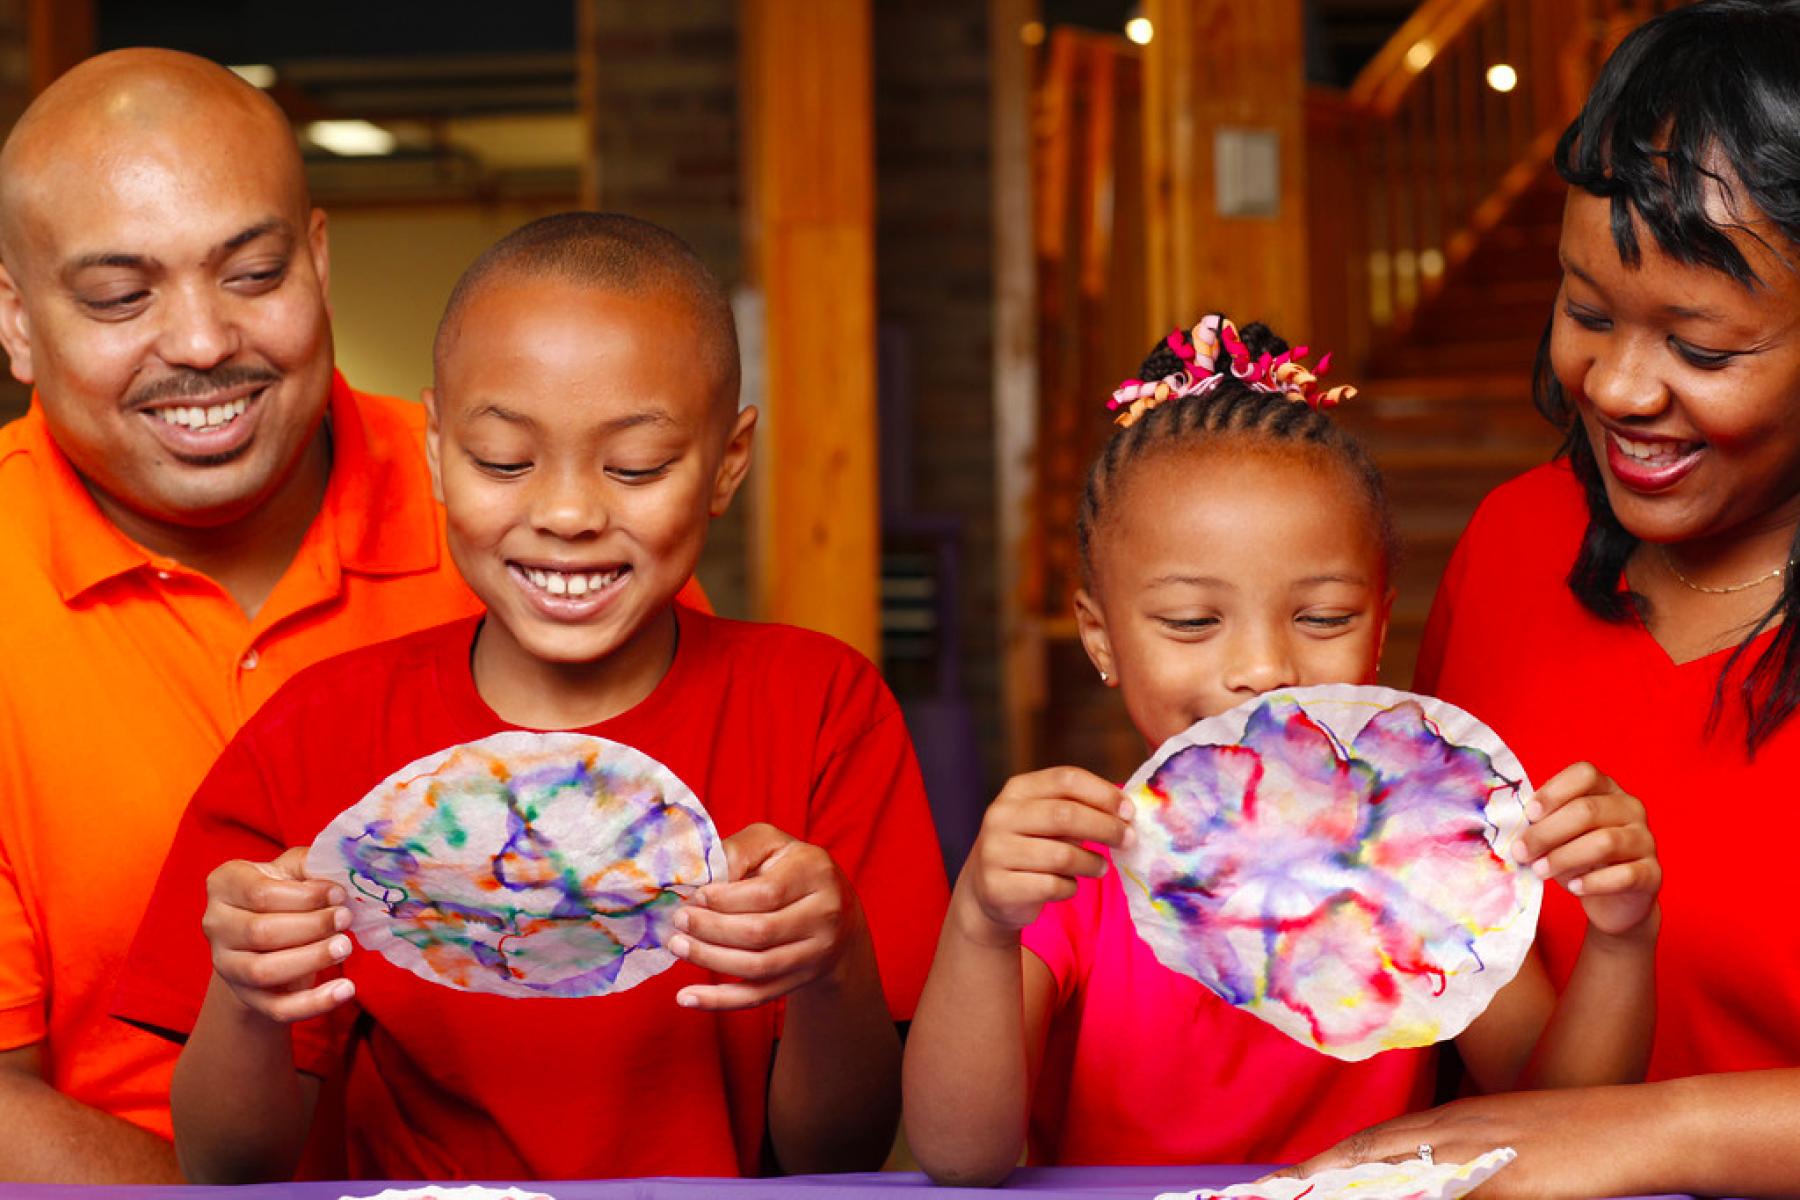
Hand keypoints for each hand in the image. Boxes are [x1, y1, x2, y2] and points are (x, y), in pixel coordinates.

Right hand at [201, 847, 355, 1023]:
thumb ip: (311, 864)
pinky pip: (278, 1008)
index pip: (259, 893)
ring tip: (345, 946)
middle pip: (260, 932)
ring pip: (264, 971)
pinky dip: (314, 1003)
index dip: (304, 896)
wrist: (268, 934)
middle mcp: (217, 926)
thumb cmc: (285, 892)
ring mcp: (228, 966)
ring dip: (311, 960)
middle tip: (346, 919)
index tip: (339, 895)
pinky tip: (345, 990)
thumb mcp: (293, 869)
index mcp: (224, 885)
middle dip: (311, 926)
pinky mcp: (248, 998)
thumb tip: (340, 867)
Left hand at [669, 823, 862, 1010]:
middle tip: (679, 921)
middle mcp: (825, 914)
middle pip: (761, 932)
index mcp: (815, 872)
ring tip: (679, 947)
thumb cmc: (789, 869)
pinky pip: (759, 995)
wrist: (833, 909)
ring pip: (758, 966)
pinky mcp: (803, 979)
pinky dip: (720, 1000)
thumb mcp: (769, 845)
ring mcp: (817, 952)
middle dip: (711, 929)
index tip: (694, 897)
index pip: (766, 893)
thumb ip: (738, 852)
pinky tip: (687, 997)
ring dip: (710, 960)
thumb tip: (699, 877)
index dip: (724, 899)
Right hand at [956, 766, 1131, 943]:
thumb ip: (1080, 809)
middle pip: (1066, 815)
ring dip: (1092, 863)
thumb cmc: (1032, 846)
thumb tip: (1127, 813)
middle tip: (1129, 840)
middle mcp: (1001, 816)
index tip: (1129, 811)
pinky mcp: (999, 887)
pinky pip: (1052, 886)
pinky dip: (1070, 888)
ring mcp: (995, 852)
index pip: (1066, 779)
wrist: (988, 890)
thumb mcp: (1048, 819)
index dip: (1103, 794)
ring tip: (1100, 867)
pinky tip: (1069, 885)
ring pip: (1062, 856)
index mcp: (1017, 790)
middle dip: (1106, 828)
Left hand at [1276, 1087, 1663, 1199]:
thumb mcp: (1509, 1155)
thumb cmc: (1584, 1140)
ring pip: (1392, 1168)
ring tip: (1293, 1196)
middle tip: (1260, 1193)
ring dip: (1343, 1185)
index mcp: (1450, 1122)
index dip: (1320, 1166)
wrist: (1646, 1127)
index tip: (1277, 1182)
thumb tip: (1420, 1185)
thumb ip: (1462, 1171)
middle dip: (1311, 1176)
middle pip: (1365, 1153)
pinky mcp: (1505, 1170)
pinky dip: (1403, 1192)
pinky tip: (1375, 1197)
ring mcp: (1476, 1146)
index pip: (1367, 1146)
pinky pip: (1444, 1187)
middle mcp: (1452, 1128)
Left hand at [1512, 762, 1659, 937]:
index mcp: (1606, 789)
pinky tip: (1574, 888)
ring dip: (1564, 857)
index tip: (1529, 814)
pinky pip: (1624, 875)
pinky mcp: (1652, 873)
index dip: (1554, 792)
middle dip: (1547, 832)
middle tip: (1521, 852)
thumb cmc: (1578, 859)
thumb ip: (1543, 823)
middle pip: (1587, 810)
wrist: (1613, 901)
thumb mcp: (1558, 835)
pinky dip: (1594, 882)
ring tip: (1540, 871)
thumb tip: (1513, 824)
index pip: (1585, 774)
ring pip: (1605, 842)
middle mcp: (1630, 808)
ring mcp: (1645, 840)